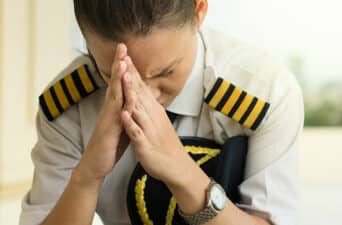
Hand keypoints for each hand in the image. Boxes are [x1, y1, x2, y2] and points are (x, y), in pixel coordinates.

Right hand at [74, 44, 130, 184]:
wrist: (96, 165)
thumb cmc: (110, 144)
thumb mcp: (121, 124)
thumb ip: (126, 111)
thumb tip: (133, 100)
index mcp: (116, 108)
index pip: (121, 84)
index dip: (124, 68)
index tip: (128, 51)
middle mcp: (110, 110)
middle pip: (116, 83)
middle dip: (119, 64)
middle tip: (122, 46)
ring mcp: (108, 119)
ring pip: (114, 95)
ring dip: (118, 78)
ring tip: (122, 62)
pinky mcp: (108, 130)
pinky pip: (116, 114)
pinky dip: (120, 102)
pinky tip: (124, 93)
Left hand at [119, 53, 197, 185]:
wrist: (176, 166)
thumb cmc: (164, 144)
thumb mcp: (157, 121)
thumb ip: (149, 107)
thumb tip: (143, 94)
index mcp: (153, 111)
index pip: (142, 87)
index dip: (133, 71)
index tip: (125, 55)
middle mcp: (152, 116)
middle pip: (140, 92)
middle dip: (130, 75)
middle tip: (123, 56)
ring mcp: (149, 130)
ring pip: (139, 109)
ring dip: (131, 93)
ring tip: (123, 78)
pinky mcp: (145, 144)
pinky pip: (137, 132)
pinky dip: (130, 123)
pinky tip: (124, 114)